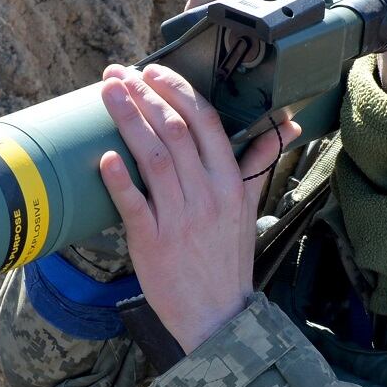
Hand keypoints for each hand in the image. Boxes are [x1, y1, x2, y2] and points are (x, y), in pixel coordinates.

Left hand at [97, 63, 300, 353]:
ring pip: (153, 158)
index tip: (152, 71)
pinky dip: (119, 179)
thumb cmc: (228, 258)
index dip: (177, 90)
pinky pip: (135, 204)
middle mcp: (208, 195)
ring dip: (127, 121)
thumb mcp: (250, 208)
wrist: (217, 316)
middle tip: (118, 75)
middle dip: (144, 96)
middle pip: (175, 131)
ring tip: (107, 95)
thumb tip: (283, 127)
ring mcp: (180, 218)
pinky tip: (103, 157)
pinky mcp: (154, 242)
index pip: (207, 121)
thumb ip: (258, 163)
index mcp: (232, 182)